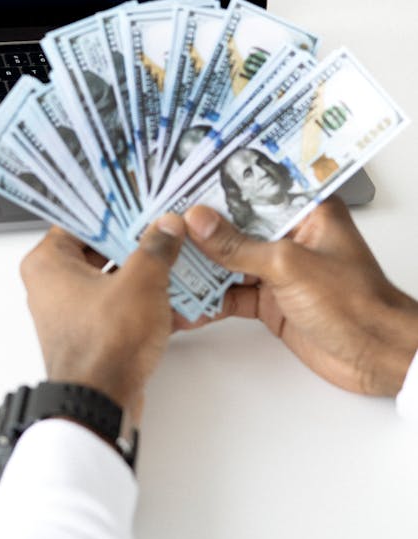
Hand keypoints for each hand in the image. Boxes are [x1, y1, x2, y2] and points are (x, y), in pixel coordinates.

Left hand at [20, 214, 186, 422]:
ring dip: (143, 270)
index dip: (115, 210)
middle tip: (164, 226)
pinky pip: (118, 305)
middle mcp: (52, 285)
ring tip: (175, 255)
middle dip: (135, 240)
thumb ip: (156, 248)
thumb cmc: (103, 346)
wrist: (100, 403)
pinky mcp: (91, 333)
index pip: (81, 219)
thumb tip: (167, 227)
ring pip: (112, 277)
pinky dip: (142, 298)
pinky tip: (175, 292)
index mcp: (48, 263)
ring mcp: (71, 311)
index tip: (141, 202)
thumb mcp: (140, 282)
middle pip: (99, 248)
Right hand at [183, 197, 417, 395]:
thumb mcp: (290, 266)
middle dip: (199, 229)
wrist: (378, 357)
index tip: (180, 182)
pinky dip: (209, 300)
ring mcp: (279, 269)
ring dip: (199, 267)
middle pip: (235, 226)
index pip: (252, 189)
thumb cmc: (356, 303)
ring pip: (228, 262)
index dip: (217, 186)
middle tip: (161, 225)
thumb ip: (239, 246)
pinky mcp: (271, 301)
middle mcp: (289, 234)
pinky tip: (185, 301)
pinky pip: (232, 295)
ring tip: (164, 262)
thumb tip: (199, 222)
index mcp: (305, 210)